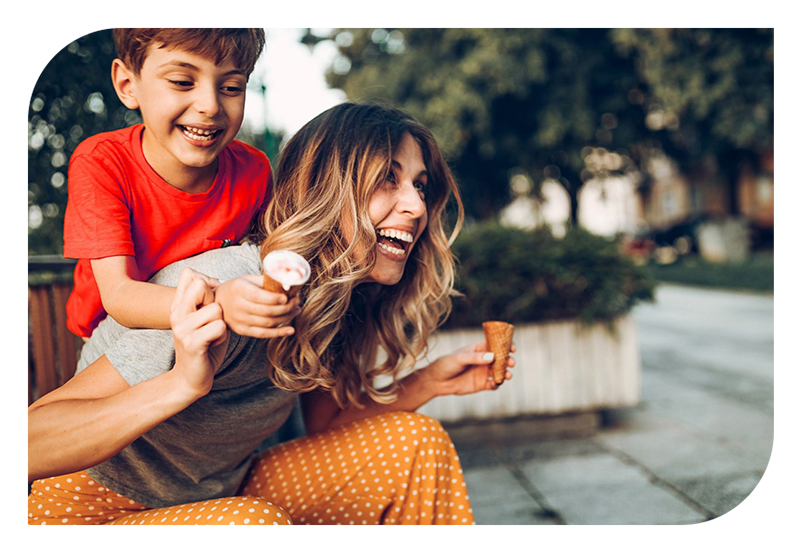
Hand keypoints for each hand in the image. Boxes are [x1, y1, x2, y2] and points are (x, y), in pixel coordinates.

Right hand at [170, 268, 229, 398]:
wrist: (191, 377)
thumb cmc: (204, 344)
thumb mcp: (203, 317)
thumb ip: (206, 299)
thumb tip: (214, 279)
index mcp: (177, 305)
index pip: (189, 274)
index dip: (207, 283)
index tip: (209, 301)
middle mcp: (176, 314)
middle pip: (202, 286)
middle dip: (215, 303)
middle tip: (211, 322)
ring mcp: (182, 328)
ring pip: (216, 309)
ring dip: (221, 324)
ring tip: (211, 336)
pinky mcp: (191, 343)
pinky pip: (219, 327)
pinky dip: (222, 336)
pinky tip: (212, 344)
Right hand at [213, 275, 301, 337]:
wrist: (217, 302)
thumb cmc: (237, 288)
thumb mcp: (248, 279)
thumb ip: (266, 281)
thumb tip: (289, 283)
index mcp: (239, 289)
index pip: (259, 296)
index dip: (275, 298)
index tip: (288, 297)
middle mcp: (237, 306)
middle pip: (266, 311)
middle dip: (286, 307)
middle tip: (297, 301)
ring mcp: (239, 320)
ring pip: (268, 323)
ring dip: (286, 317)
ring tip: (296, 310)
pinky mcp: (242, 331)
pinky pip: (263, 334)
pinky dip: (279, 333)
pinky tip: (291, 330)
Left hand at [421, 340, 515, 396]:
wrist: (437, 381)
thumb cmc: (446, 364)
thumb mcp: (460, 358)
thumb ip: (475, 358)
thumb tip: (492, 356)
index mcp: (479, 349)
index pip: (496, 345)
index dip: (506, 345)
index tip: (512, 348)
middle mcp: (484, 360)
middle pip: (501, 359)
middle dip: (508, 360)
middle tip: (511, 363)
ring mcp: (483, 372)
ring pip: (500, 372)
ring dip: (506, 373)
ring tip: (507, 375)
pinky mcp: (482, 384)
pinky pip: (494, 384)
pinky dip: (498, 384)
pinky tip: (496, 384)